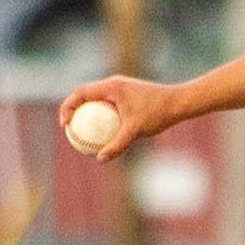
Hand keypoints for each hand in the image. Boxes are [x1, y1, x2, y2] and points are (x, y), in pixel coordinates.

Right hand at [59, 75, 180, 158]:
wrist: (178, 103)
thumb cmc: (157, 113)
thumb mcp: (135, 130)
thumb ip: (117, 144)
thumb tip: (100, 159)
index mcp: (111, 86)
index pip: (80, 93)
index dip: (67, 107)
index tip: (65, 126)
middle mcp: (113, 85)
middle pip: (84, 96)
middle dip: (73, 111)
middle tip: (69, 131)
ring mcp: (120, 90)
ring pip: (95, 101)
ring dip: (86, 114)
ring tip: (80, 135)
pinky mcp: (126, 96)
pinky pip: (106, 106)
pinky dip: (100, 118)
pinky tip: (101, 135)